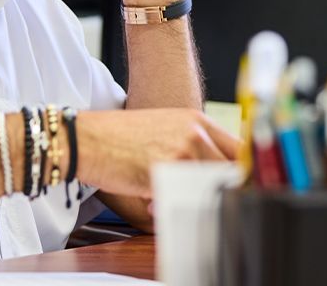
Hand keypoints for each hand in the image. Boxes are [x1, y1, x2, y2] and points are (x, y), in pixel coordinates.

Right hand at [74, 109, 238, 198]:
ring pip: (209, 188)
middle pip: (231, 172)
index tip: (237, 188)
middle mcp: (194, 133)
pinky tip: (151, 201)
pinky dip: (169, 206)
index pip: (240, 150)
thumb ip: (194, 146)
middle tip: (199, 200)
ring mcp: (182, 151)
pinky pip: (183, 198)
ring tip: (165, 197)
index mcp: (196, 120)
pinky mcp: (166, 170)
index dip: (242, 174)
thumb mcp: (164, 129)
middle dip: (218, 191)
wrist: (85, 138)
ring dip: (192, 199)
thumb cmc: (118, 136)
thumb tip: (217, 173)